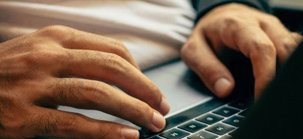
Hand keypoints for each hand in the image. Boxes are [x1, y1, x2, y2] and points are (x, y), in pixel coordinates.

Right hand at [0, 25, 169, 138]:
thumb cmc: (5, 73)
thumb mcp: (40, 52)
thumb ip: (76, 58)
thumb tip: (121, 76)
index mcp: (55, 38)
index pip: (113, 50)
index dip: (141, 72)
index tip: (153, 89)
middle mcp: (46, 56)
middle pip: (112, 69)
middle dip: (145, 90)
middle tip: (162, 108)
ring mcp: (32, 86)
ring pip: (98, 94)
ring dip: (133, 110)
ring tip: (153, 124)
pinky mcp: (20, 118)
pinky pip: (73, 125)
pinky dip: (106, 132)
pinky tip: (126, 137)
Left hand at [181, 3, 302, 98]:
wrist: (221, 15)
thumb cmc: (209, 33)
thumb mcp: (194, 49)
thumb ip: (207, 68)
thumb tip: (226, 89)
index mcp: (239, 26)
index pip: (262, 49)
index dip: (266, 75)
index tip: (262, 97)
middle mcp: (263, 24)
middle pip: (287, 49)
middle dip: (284, 78)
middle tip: (275, 102)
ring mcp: (277, 29)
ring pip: (298, 49)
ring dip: (294, 73)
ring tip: (284, 96)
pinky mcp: (285, 36)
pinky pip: (299, 49)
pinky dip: (297, 67)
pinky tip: (289, 85)